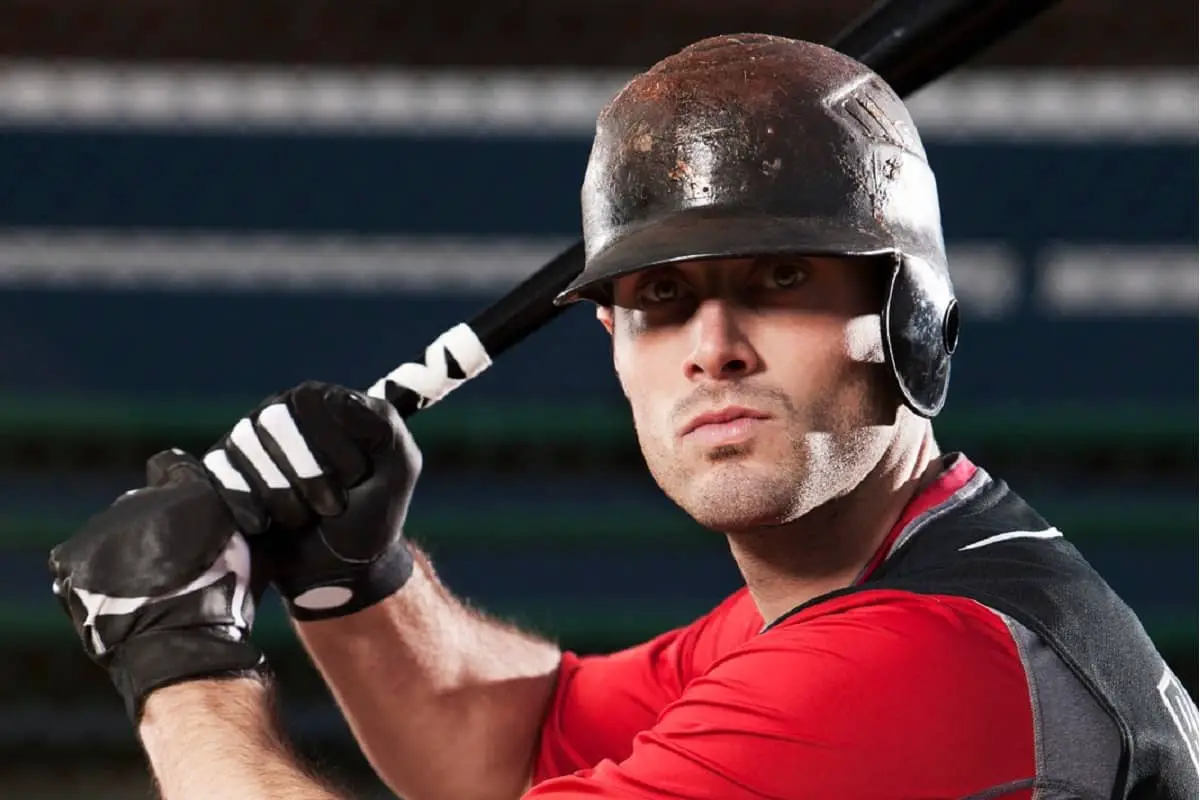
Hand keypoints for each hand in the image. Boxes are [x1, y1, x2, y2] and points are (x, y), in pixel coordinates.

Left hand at [48, 450, 266, 722]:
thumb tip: (228, 502)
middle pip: (141, 502)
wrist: (180, 645)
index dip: (184, 484)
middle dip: (153, 523)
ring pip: (111, 530)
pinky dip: (92, 571)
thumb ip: (234, 515)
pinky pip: (80, 557)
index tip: (190, 511)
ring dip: (123, 548)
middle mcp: (139, 498)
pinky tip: (113, 593)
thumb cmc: (225, 599)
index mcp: (187, 489)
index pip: (175, 465)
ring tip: (141, 586)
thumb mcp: (252, 547)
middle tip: (170, 561)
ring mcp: (101, 528)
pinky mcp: (70, 558)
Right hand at [203, 381, 420, 620]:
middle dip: (309, 474)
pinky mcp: (218, 474)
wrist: (337, 568)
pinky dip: (250, 509)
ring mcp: (244, 441)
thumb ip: (384, 426)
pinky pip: (219, 477)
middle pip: (274, 421)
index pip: (311, 399)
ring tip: (304, 517)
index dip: (335, 444)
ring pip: (245, 448)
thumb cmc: (372, 512)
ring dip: (284, 497)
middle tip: (332, 505)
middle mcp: (279, 411)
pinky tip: (270, 524)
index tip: (357, 477)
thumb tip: (340, 397)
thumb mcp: (400, 468)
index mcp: (322, 400)